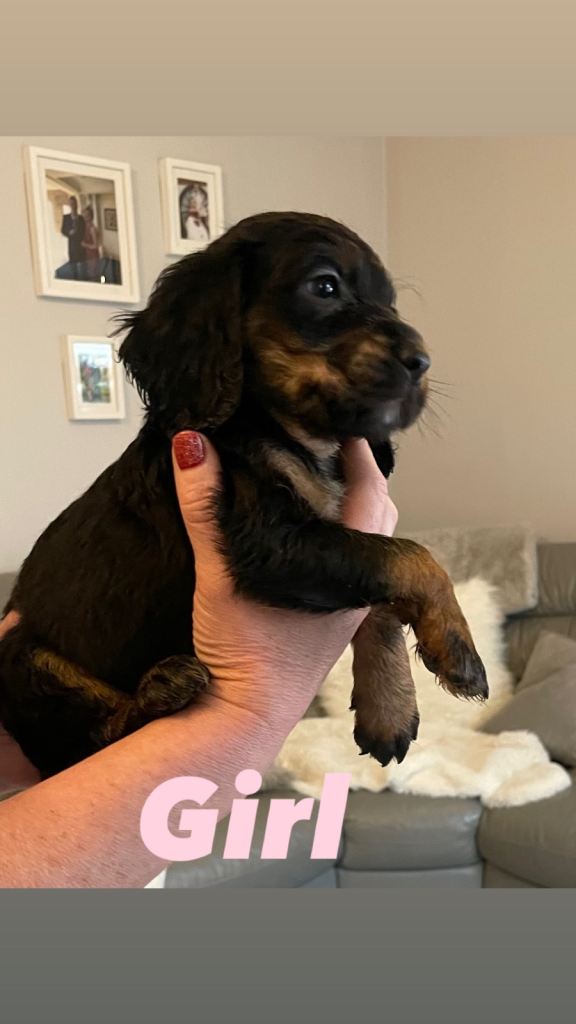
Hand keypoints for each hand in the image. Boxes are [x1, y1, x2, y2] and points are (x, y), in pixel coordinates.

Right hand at [172, 432, 397, 736]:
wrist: (242, 718)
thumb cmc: (244, 653)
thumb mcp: (221, 570)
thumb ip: (205, 506)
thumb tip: (192, 444)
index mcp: (350, 569)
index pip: (373, 492)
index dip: (360, 452)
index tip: (342, 423)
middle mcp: (359, 587)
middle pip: (380, 513)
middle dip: (360, 475)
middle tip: (328, 446)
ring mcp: (348, 607)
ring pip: (366, 541)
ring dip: (349, 507)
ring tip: (315, 479)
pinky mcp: (331, 623)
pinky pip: (346, 565)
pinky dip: (334, 537)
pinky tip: (302, 532)